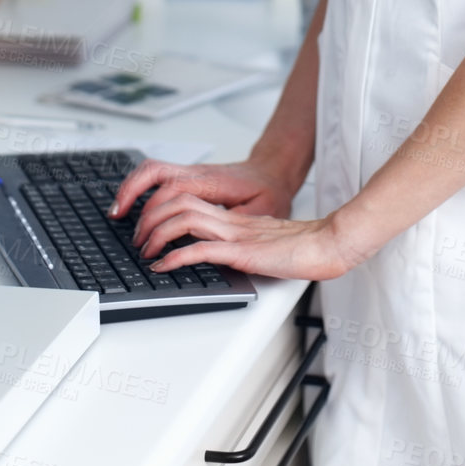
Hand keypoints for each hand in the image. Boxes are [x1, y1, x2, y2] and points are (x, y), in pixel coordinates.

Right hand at [109, 156, 294, 231]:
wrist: (274, 171)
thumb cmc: (269, 192)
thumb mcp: (261, 213)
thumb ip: (239, 228)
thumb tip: (219, 247)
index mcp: (214, 183)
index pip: (175, 190)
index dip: (156, 214)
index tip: (148, 241)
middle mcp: (199, 173)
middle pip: (155, 173)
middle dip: (133, 197)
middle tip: (124, 226)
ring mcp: (192, 171)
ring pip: (152, 169)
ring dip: (131, 188)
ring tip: (117, 212)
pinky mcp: (189, 175)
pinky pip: (157, 173)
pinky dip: (140, 185)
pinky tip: (133, 203)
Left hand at [126, 194, 369, 281]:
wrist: (326, 244)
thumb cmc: (301, 248)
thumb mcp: (261, 243)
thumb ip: (240, 245)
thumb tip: (215, 257)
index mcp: (233, 218)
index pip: (187, 198)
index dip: (160, 207)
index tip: (145, 226)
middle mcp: (230, 221)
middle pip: (178, 201)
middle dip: (149, 217)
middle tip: (138, 237)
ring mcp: (234, 234)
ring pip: (183, 218)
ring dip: (156, 235)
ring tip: (145, 251)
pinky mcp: (241, 251)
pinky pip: (200, 249)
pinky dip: (175, 258)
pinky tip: (163, 267)